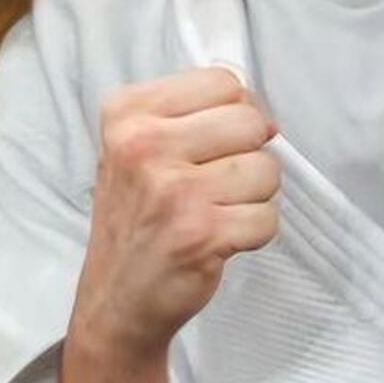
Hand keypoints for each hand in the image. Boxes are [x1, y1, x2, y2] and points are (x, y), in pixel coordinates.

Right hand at [69, 69, 279, 365]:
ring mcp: (173, 190)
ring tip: (215, 212)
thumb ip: (193, 115)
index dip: (237, 112)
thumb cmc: (137, 216)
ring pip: (267, 169)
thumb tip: (266, 115)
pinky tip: (221, 240)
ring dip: (254, 197)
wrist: (114, 301)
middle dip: (250, 154)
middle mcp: (144, 145)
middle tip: (217, 184)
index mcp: (128, 112)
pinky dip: (255, 232)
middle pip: (251, 121)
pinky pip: (268, 216)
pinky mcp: (200, 233)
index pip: (223, 81)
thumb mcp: (139, 147)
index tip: (218, 143)